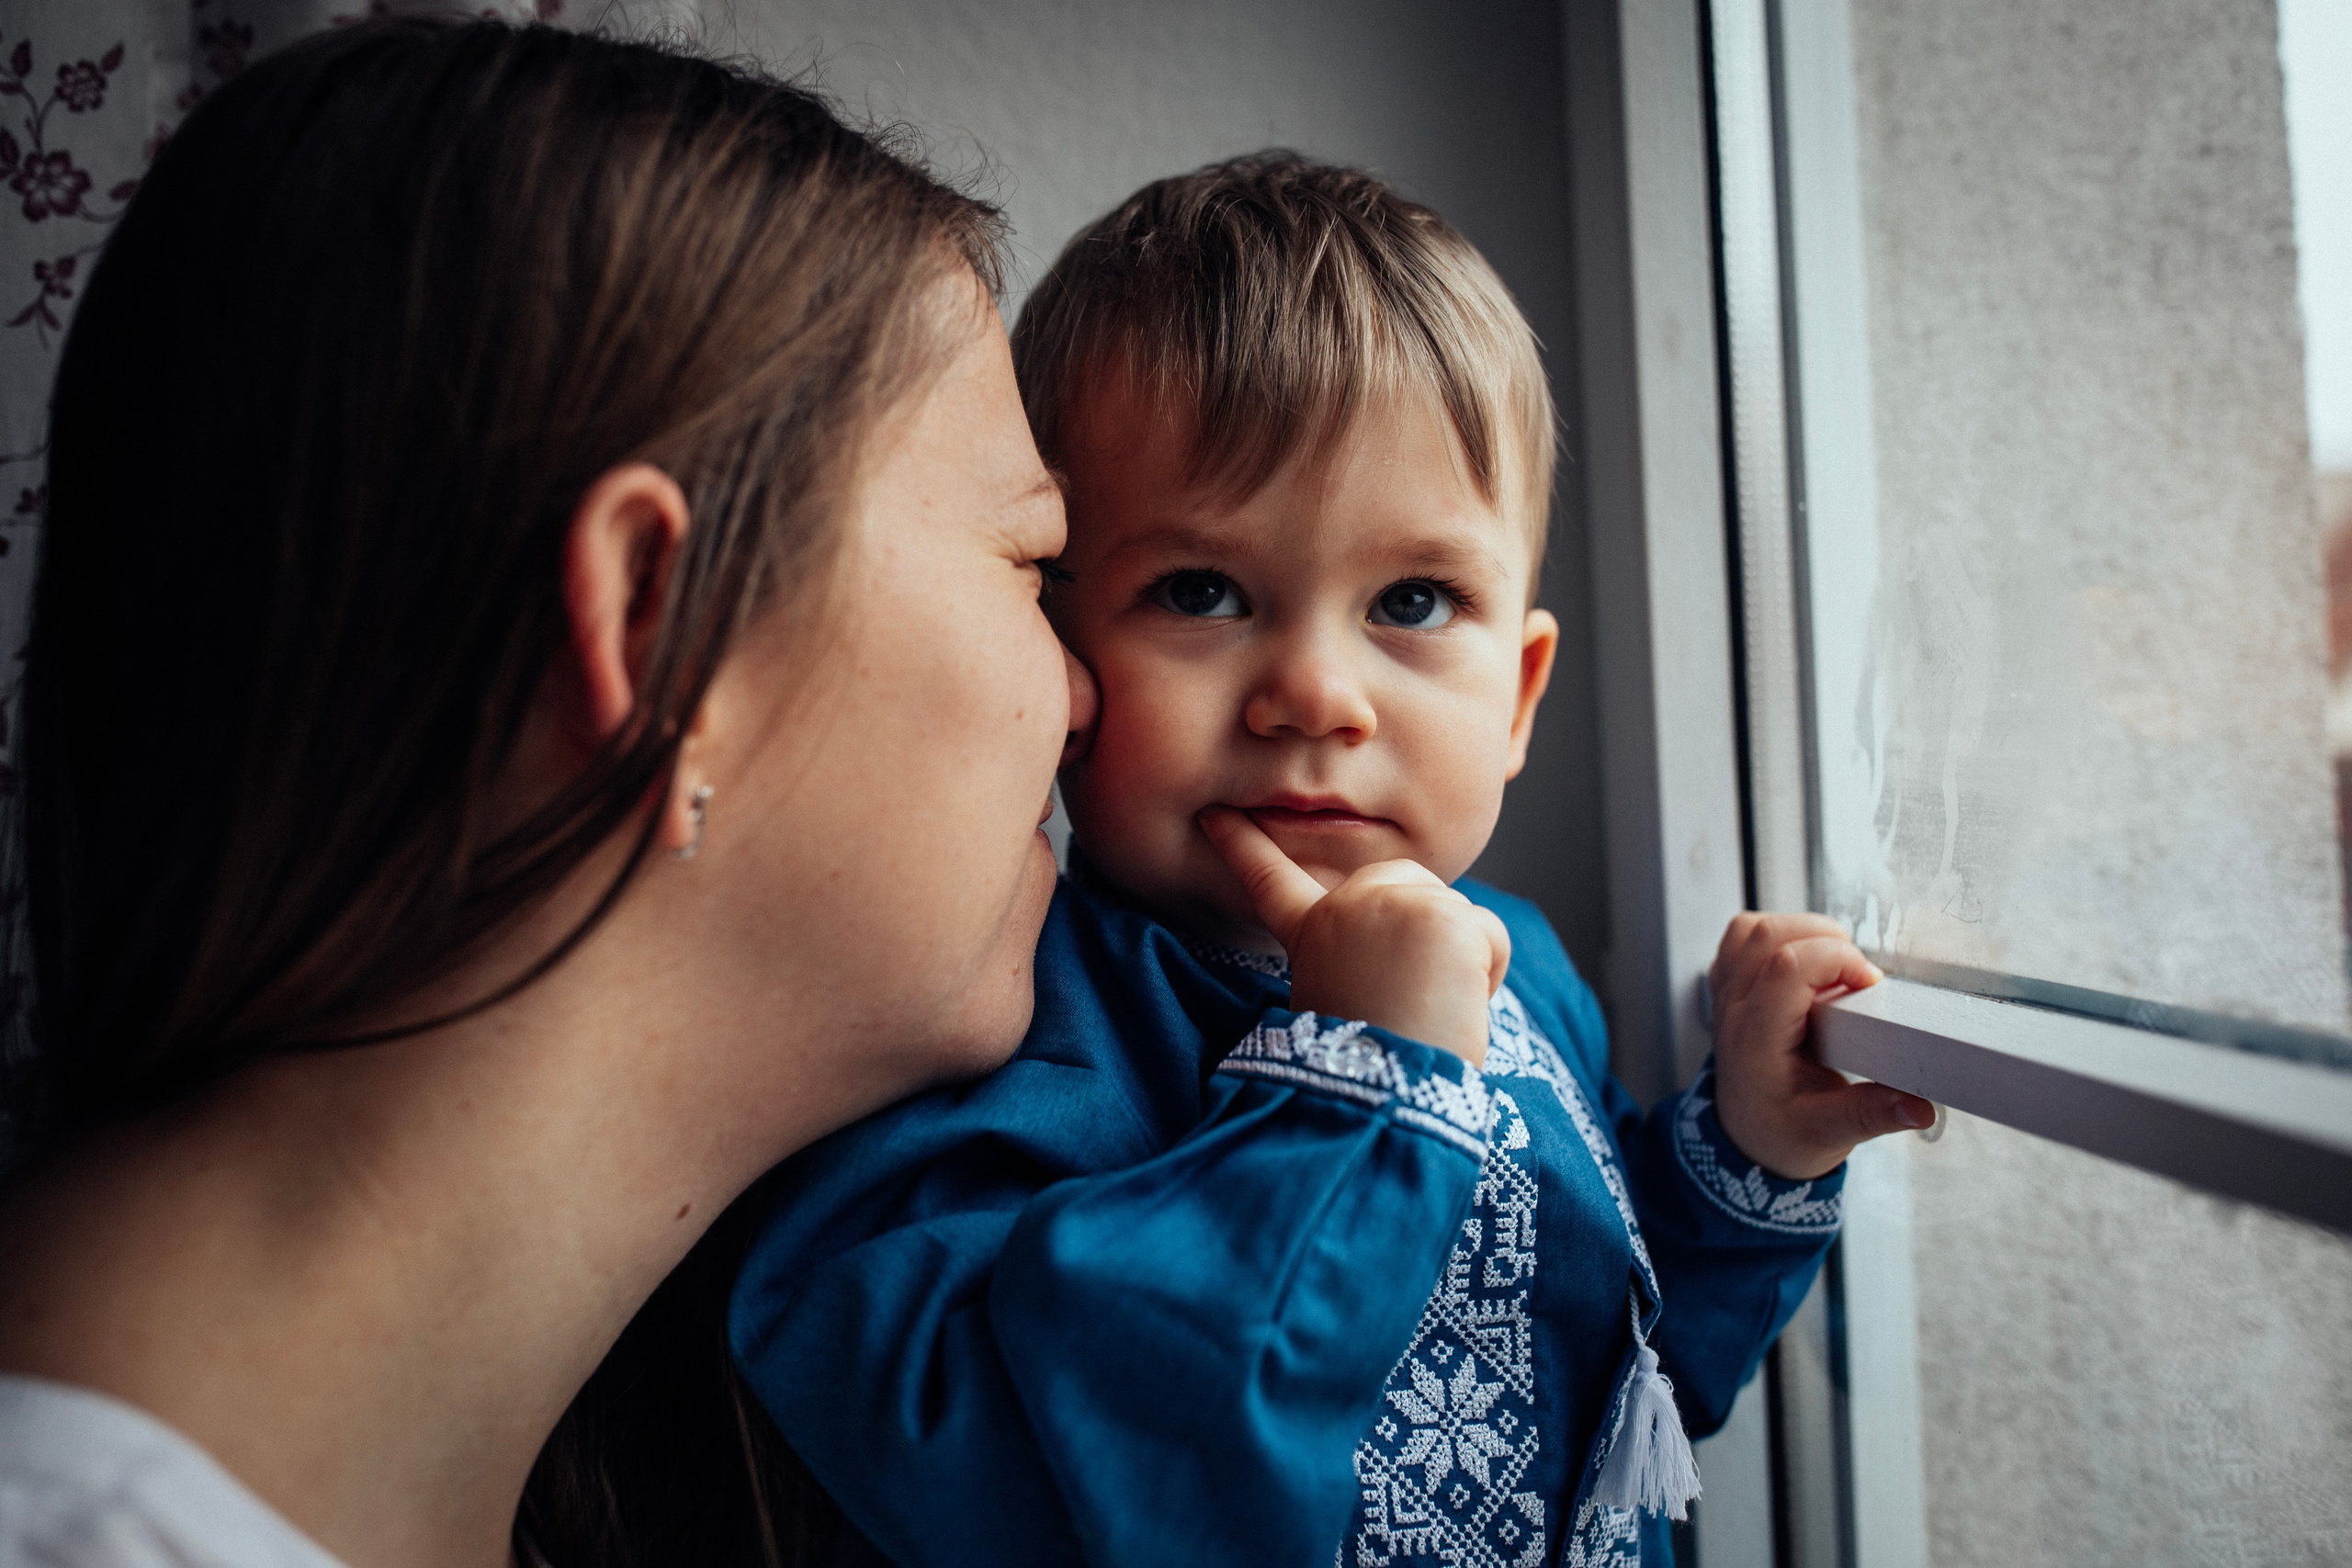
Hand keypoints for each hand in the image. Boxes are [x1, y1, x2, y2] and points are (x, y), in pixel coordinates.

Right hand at [1199, 807, 1507, 1065]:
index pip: (1270, 880)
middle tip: (1410, 997)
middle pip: (1408, 885)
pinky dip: (1488, 972)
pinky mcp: (1440, 913)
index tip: (1214, 814)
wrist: (1384, 1096)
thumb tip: (1404, 961)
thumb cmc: (1371, 1069)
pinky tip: (1456, 1004)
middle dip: (1428, 928)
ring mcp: (1391, 902)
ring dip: (1460, 963)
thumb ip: (1359, 960)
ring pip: (1455, 913)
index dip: (1241, 845)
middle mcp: (1344, 907)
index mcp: (1311, 935)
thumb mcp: (1342, 1001)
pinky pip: (1488, 934)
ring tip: (1428, 1011)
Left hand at [1708, 912, 1933, 1178]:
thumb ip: (1872, 1115)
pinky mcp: (1729, 988)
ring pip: (1753, 930)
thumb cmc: (1782, 1135)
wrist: (1745, 1141)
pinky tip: (1804, 961)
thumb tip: (1920, 1107)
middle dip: (1825, 939)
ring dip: (1801, 932)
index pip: (1786, 968)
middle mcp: (1734, 1011)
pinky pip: (1741, 939)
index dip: (1837, 959)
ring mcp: (1726, 996)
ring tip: (1835, 964)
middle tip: (1857, 976)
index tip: (1871, 983)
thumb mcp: (1829, 1133)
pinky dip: (1776, 936)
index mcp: (1757, 1041)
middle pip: (1769, 938)